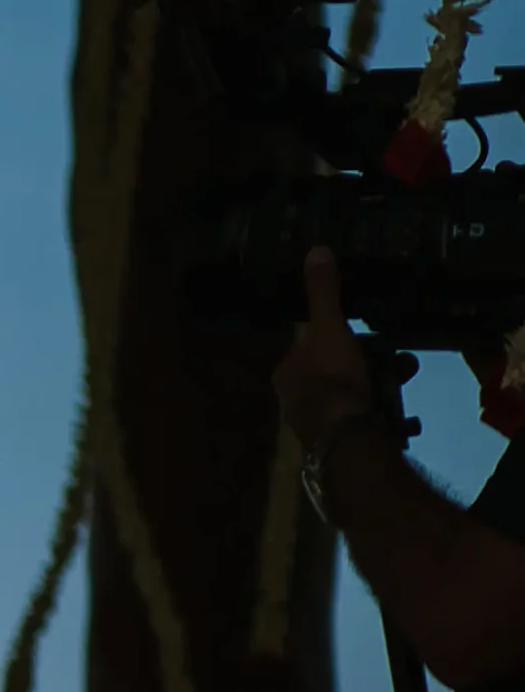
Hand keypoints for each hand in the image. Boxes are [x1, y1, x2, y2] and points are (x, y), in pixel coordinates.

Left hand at [274, 248, 385, 447]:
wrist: (349, 437)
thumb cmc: (333, 378)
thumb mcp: (330, 328)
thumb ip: (323, 293)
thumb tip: (316, 250)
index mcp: (286, 373)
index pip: (313, 346)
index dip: (341, 337)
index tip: (369, 334)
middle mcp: (293, 399)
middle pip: (337, 369)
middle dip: (370, 360)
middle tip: (398, 356)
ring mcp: (317, 423)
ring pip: (353, 393)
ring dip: (383, 383)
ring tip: (406, 375)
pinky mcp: (340, 442)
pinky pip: (364, 418)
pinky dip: (384, 410)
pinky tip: (401, 410)